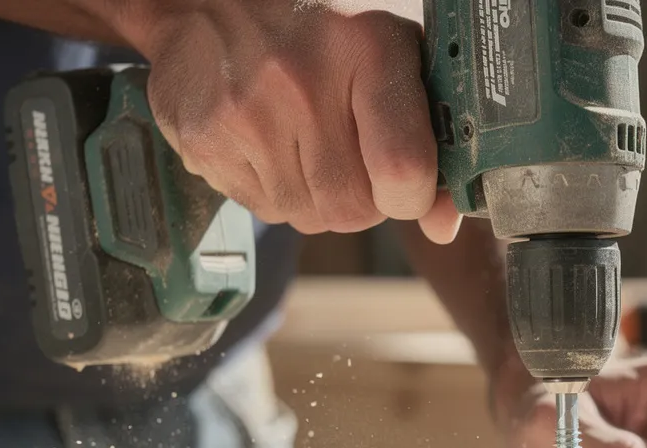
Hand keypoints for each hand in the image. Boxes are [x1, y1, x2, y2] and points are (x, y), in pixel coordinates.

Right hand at [121, 0, 461, 242]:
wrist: (211, 2)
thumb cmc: (321, 29)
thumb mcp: (392, 56)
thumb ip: (430, 139)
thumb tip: (441, 225)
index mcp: (366, 48)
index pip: (403, 168)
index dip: (412, 197)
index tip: (409, 186)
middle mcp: (302, 80)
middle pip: (352, 209)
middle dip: (362, 199)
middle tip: (352, 155)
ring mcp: (247, 113)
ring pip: (307, 217)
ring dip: (317, 197)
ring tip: (307, 141)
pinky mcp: (205, 141)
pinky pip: (263, 209)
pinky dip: (276, 190)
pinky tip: (272, 143)